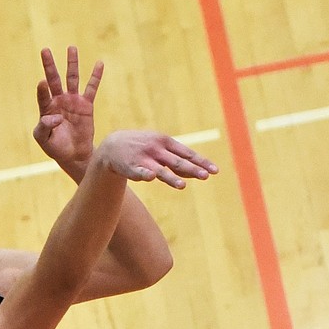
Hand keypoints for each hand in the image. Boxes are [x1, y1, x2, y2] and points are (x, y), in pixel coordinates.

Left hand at [33, 45, 103, 168]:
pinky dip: (96, 76)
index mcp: (46, 108)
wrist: (74, 156)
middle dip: (49, 65)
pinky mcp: (86, 105)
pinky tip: (99, 63)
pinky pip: (92, 88)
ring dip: (72, 64)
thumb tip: (54, 116)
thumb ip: (44, 127)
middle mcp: (58, 100)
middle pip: (54, 79)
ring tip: (71, 48)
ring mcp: (73, 101)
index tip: (43, 83)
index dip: (42, 90)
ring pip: (72, 79)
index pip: (43, 95)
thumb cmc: (56, 147)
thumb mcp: (44, 140)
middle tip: (45, 50)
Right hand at [97, 131, 217, 189]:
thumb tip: (199, 172)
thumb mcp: (162, 149)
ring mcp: (144, 158)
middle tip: (206, 176)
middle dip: (192, 169)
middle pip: (177, 161)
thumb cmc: (144, 148)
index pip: (187, 153)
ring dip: (171, 177)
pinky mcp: (131, 167)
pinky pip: (139, 172)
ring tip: (182, 186)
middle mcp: (157, 149)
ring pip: (160, 170)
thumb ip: (178, 161)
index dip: (201, 162)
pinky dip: (145, 174)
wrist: (114, 145)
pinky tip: (151, 177)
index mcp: (166, 142)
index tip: (215, 171)